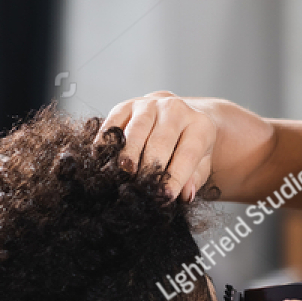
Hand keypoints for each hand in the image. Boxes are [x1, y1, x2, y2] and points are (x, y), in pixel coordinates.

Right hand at [99, 91, 216, 200]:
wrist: (177, 115)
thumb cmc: (188, 146)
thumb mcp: (200, 163)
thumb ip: (194, 179)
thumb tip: (186, 195)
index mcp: (199, 125)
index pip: (188, 154)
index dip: (176, 176)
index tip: (164, 196)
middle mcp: (175, 110)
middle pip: (161, 141)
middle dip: (150, 166)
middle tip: (142, 186)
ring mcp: (149, 105)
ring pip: (137, 129)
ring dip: (129, 152)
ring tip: (124, 171)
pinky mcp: (126, 105)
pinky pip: (114, 122)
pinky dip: (107, 140)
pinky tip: (101, 156)